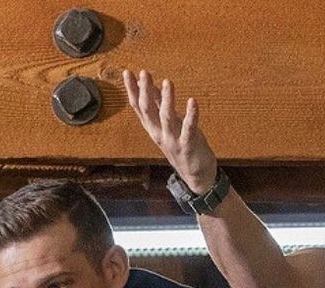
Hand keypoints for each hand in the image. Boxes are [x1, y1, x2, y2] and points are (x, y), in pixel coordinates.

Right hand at [123, 69, 217, 192]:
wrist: (197, 177)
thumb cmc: (183, 148)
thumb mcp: (168, 126)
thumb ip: (160, 107)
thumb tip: (152, 87)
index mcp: (153, 129)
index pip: (139, 108)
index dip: (132, 91)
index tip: (127, 72)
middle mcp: (160, 135)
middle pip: (149, 111)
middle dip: (145, 92)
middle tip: (144, 73)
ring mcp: (173, 141)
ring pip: (167, 118)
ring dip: (166, 99)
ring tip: (167, 82)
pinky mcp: (188, 146)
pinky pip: (189, 129)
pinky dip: (191, 115)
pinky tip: (192, 101)